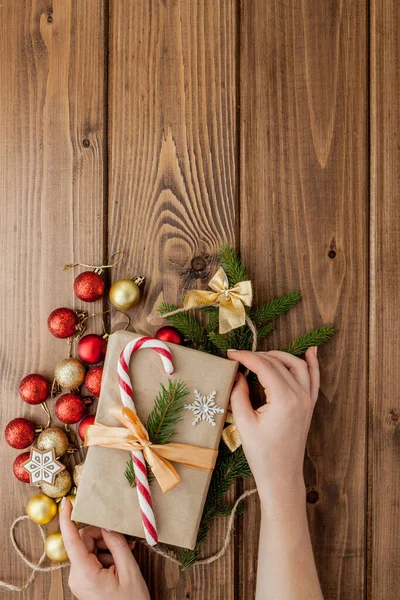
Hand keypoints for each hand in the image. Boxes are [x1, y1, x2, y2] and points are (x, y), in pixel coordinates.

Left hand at [59, 498, 149, 599]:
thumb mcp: (129, 570)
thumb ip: (116, 544)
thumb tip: (107, 524)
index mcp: (84, 573)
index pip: (71, 540)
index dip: (67, 519)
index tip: (67, 502)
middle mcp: (77, 576)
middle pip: (85, 540)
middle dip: (104, 534)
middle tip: (125, 538)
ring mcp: (80, 579)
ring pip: (90, 548)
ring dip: (108, 545)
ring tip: (128, 550)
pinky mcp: (85, 581)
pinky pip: (92, 558)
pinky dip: (107, 554)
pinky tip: (122, 558)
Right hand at [227, 347, 318, 501]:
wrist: (282, 476)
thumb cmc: (262, 454)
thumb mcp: (244, 423)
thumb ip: (238, 394)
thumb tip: (237, 374)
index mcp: (284, 399)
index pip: (264, 366)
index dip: (246, 357)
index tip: (230, 354)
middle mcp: (300, 396)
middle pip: (279, 363)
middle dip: (258, 356)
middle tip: (239, 358)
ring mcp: (308, 400)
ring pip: (297, 365)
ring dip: (279, 356)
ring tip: (260, 355)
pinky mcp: (309, 405)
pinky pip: (314, 379)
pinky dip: (312, 363)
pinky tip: (311, 350)